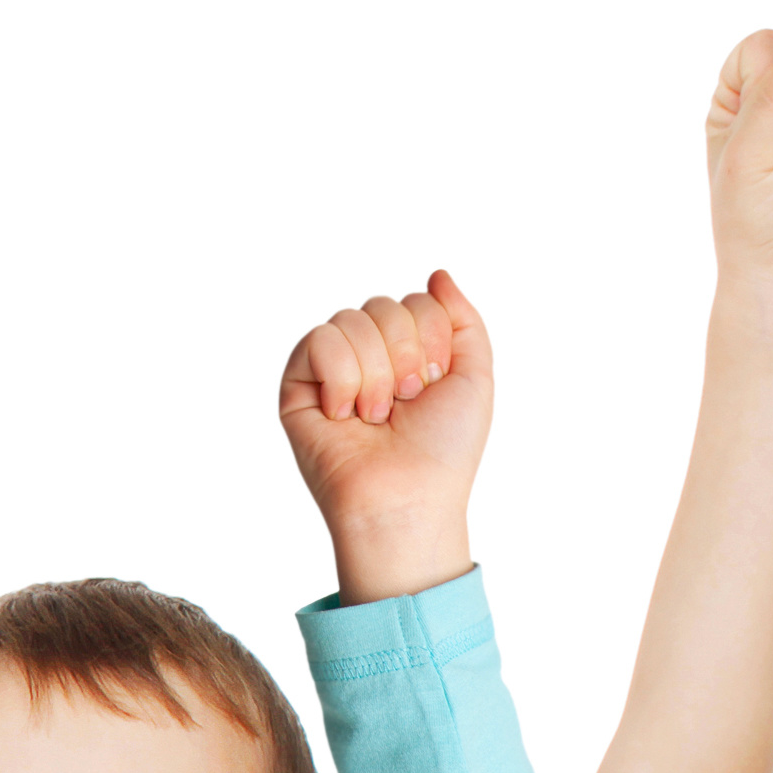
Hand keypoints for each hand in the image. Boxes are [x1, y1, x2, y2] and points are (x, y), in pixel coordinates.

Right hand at [280, 271, 496, 600]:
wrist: (407, 498)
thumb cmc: (443, 451)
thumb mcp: (474, 376)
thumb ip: (462, 319)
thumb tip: (436, 274)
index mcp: (407, 351)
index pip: (416, 302)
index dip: (432, 339)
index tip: (433, 385)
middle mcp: (368, 356)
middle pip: (384, 305)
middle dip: (405, 355)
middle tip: (405, 403)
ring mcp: (331, 370)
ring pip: (351, 319)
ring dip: (375, 373)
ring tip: (376, 415)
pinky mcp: (298, 386)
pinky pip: (319, 341)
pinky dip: (341, 377)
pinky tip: (345, 413)